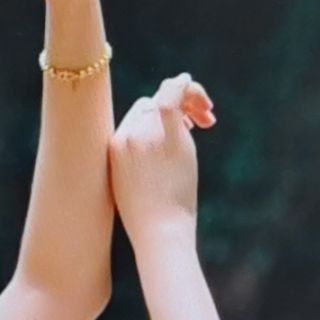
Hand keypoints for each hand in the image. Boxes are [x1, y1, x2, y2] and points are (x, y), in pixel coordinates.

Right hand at [109, 73, 216, 241]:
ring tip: (207, 114)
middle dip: (176, 107)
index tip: (185, 127)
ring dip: (187, 98)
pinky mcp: (162, 134)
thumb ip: (143, 160)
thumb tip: (165, 146)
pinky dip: (186, 86)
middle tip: (201, 124)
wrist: (159, 232)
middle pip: (150, 105)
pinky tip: (194, 87)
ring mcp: (142, 133)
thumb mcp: (134, 188)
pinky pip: (172, 96)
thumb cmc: (153, 219)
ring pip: (163, 98)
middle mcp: (125, 135)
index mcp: (112, 147)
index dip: (158, 116)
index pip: (136, 116)